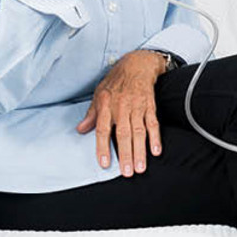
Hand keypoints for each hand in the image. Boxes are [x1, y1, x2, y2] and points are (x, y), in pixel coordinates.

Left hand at [75, 50, 166, 176]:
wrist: (137, 64)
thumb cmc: (116, 81)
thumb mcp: (99, 94)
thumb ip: (91, 114)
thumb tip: (81, 129)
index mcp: (106, 105)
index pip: (103, 130)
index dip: (103, 147)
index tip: (104, 164)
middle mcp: (122, 107)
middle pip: (123, 134)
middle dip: (125, 154)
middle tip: (127, 172)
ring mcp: (137, 107)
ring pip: (139, 132)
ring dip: (140, 151)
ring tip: (140, 168)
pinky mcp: (150, 106)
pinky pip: (153, 123)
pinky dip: (155, 138)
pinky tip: (156, 151)